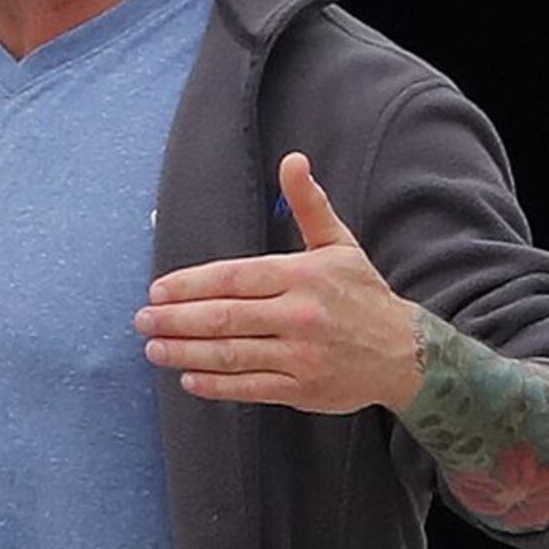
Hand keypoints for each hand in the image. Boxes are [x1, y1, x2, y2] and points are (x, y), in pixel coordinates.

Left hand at [136, 152, 424, 413]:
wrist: (406, 353)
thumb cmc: (363, 294)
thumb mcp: (338, 244)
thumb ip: (308, 204)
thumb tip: (292, 160)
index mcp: (303, 276)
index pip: (234, 278)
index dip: (191, 285)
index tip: (158, 289)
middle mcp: (300, 315)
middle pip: (224, 317)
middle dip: (176, 320)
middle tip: (142, 320)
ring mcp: (301, 355)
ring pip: (231, 354)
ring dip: (185, 352)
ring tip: (154, 348)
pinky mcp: (302, 389)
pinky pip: (249, 388)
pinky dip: (215, 385)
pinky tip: (188, 377)